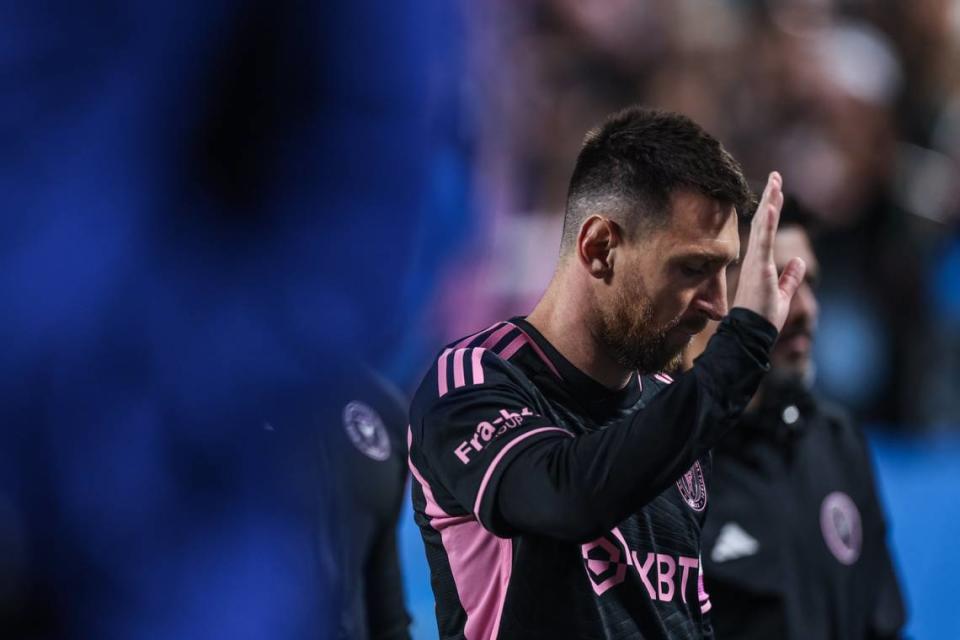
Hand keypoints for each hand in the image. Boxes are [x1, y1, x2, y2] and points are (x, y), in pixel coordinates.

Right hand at [731, 172, 805, 331]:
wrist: (750, 333)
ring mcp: (756, 262)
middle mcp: (755, 259)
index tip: (776, 192)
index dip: (772, 211)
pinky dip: (767, 223)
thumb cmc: (762, 318)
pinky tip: (770, 207)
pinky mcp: (759, 267)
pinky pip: (764, 241)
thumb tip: (800, 262)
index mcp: (760, 264)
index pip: (767, 232)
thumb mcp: (782, 294)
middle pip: (764, 223)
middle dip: (770, 198)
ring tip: (775, 182)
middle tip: (775, 176)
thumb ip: (790, 277)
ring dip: (769, 203)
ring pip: (764, 226)